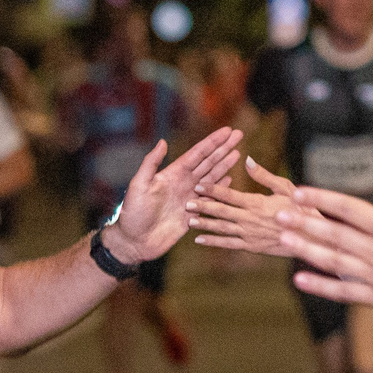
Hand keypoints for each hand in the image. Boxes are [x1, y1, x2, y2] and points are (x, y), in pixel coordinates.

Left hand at [103, 124, 244, 265]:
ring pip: (212, 178)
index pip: (197, 154)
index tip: (227, 130)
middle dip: (224, 148)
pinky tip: (230, 180)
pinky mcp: (193, 214)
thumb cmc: (133, 213)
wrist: (135, 241)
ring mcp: (189, 198)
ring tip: (239, 154)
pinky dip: (221, 189)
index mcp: (173, 174)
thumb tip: (162, 142)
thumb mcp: (139, 185)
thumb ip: (151, 163)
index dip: (213, 142)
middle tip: (240, 135)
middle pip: (208, 162)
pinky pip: (211, 199)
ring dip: (225, 165)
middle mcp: (183, 183)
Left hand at [187, 156, 313, 256]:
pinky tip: (199, 240)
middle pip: (221, 212)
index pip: (230, 195)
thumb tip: (247, 160)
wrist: (312, 237)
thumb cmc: (301, 208)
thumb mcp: (285, 188)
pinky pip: (228, 244)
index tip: (199, 184)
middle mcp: (250, 219)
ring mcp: (249, 235)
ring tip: (189, 220)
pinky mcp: (251, 247)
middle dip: (203, 206)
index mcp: (257, 203)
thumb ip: (264, 176)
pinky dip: (213, 242)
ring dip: (204, 224)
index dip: (213, 190)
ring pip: (221, 229)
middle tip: (187, 203)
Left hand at [280, 151, 372, 318]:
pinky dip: (321, 286)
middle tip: (278, 214)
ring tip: (284, 239)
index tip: (299, 191)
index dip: (322, 199)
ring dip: (307, 250)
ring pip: (334, 262)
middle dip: (305, 222)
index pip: (349, 208)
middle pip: (335, 234)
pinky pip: (344, 292)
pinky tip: (299, 279)